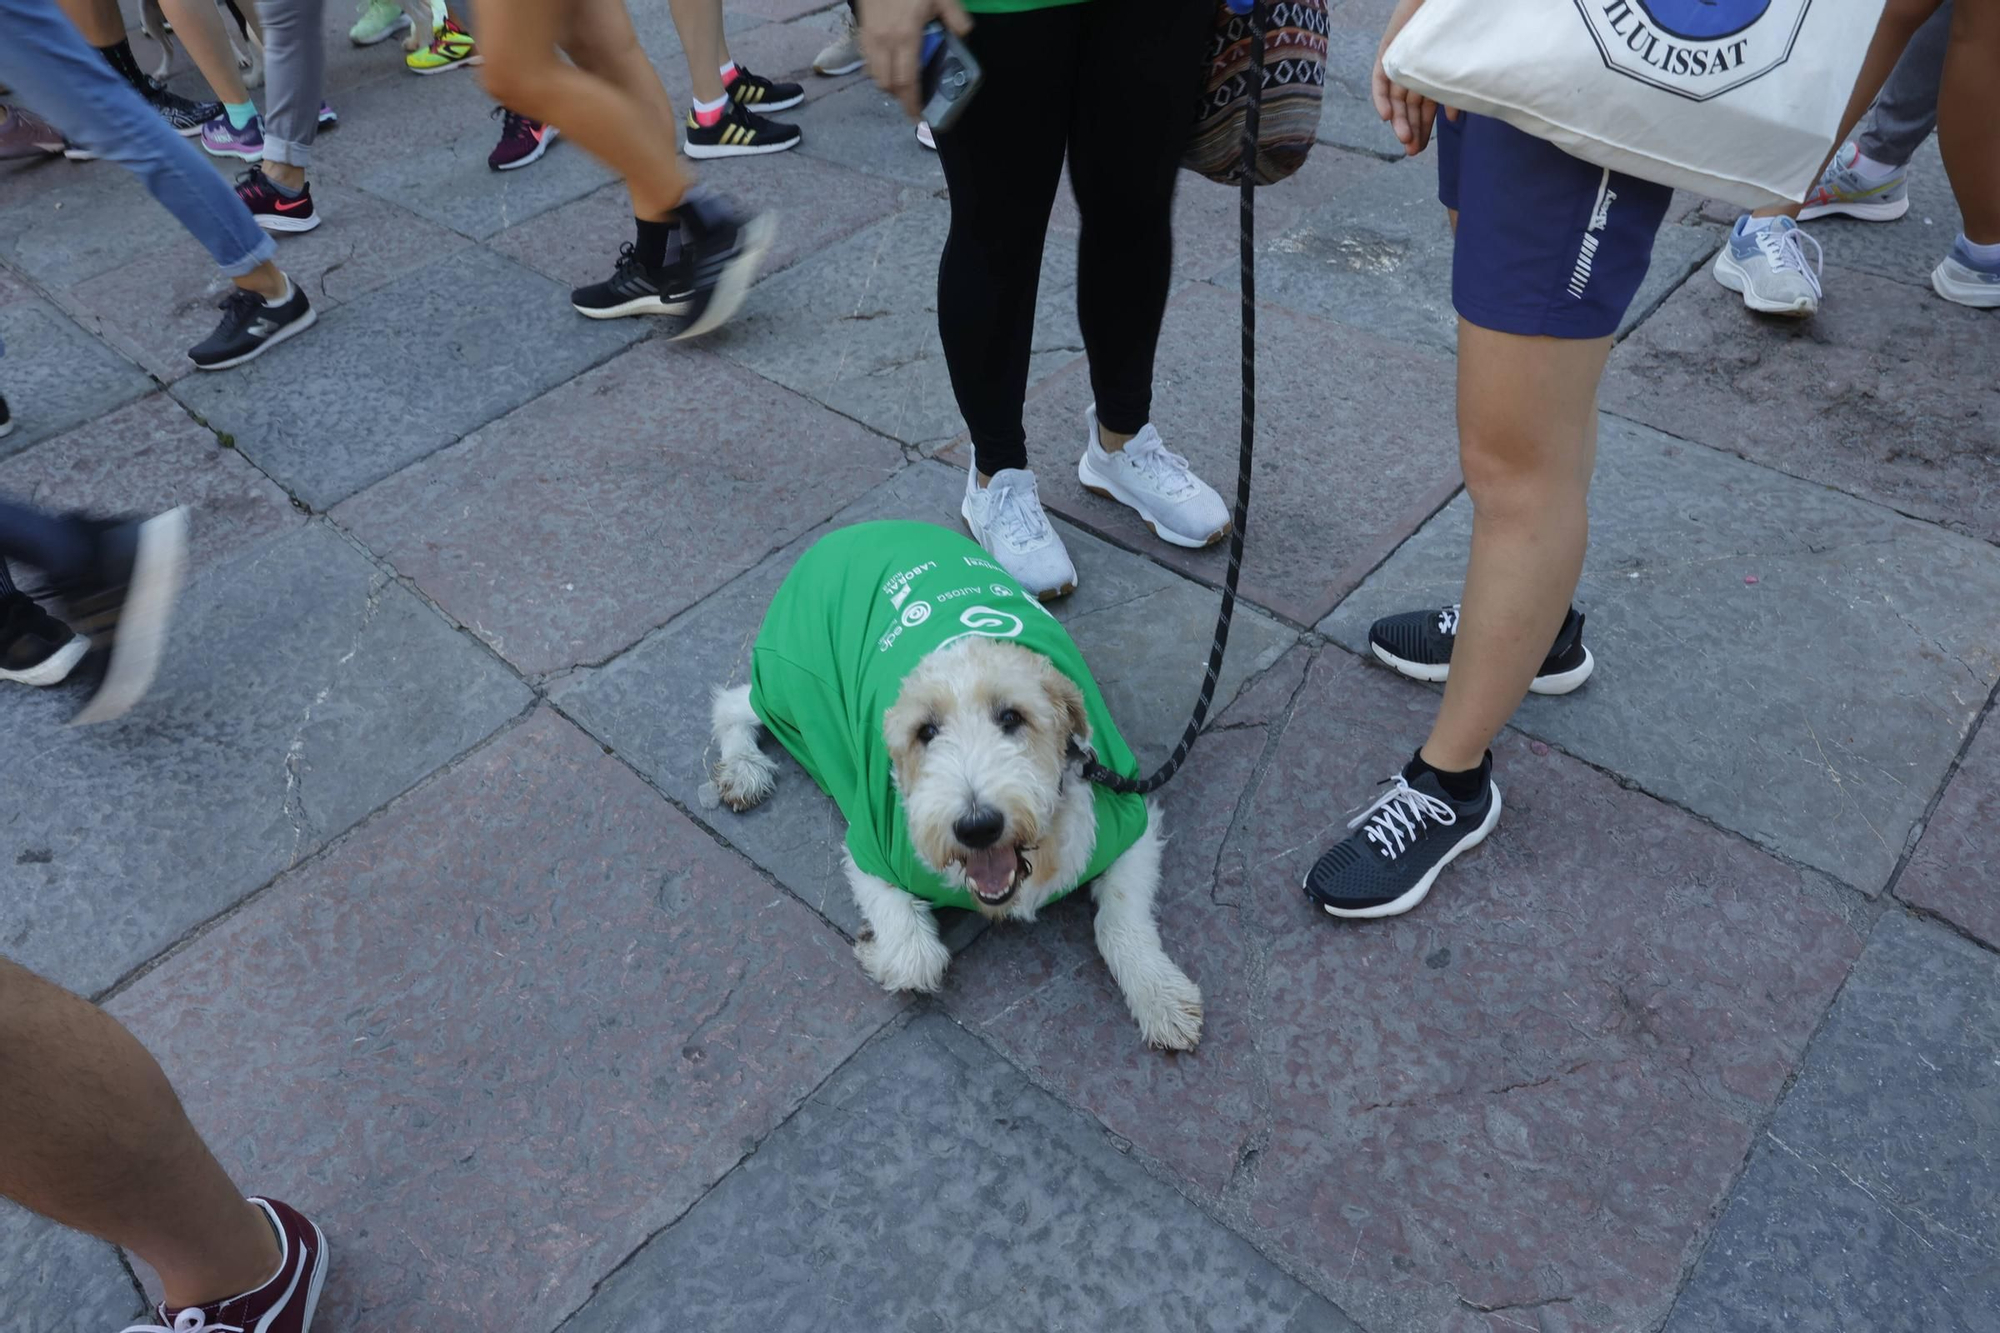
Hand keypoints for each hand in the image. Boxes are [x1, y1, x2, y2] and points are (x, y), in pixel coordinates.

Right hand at [859, 0, 972, 120]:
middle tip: (913, 101)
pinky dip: (876, 67)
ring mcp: (869, 36)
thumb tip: (965, 34)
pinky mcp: (861, 28)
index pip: (907, 81)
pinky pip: (866, 58)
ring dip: (887, 82)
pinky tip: (888, 61)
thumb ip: (955, 15)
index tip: (918, 116)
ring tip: (901, 82)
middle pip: (887, 83)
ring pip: (873, 73)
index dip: (911, 102)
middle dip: (899, 97)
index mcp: (906, 37)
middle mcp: (884, 42)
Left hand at [1371, 0, 1453, 155]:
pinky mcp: (1388, 52)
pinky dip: (1382, 97)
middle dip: (1410, 130)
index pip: (1424, 110)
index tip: (1420, 150)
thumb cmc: (1460, 30)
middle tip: (1411, 151)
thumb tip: (1453, 119)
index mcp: (1432, 77)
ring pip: (1396, 98)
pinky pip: (1381, 78)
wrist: (1446, 1)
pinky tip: (1386, 116)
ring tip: (1403, 138)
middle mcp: (1414, 72)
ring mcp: (1400, 63)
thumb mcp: (1458, 66)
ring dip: (1399, 120)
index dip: (1422, 130)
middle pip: (1409, 108)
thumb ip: (1454, 91)